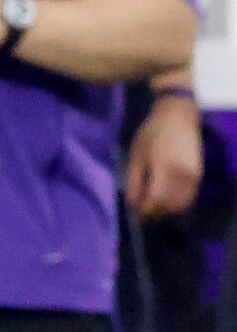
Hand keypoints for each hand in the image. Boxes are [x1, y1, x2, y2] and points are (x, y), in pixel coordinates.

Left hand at [126, 93, 203, 219]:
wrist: (178, 116)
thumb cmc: (152, 133)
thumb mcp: (136, 156)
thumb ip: (135, 182)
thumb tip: (134, 204)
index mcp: (166, 168)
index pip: (156, 200)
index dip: (145, 211)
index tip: (135, 215)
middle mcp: (184, 174)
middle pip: (170, 205)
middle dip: (155, 213)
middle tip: (142, 212)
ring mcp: (195, 175)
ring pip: (182, 204)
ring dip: (167, 210)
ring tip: (152, 206)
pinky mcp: (199, 174)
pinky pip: (190, 196)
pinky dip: (177, 203)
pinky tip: (164, 199)